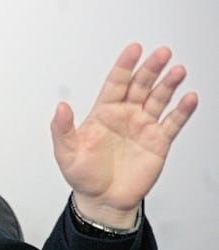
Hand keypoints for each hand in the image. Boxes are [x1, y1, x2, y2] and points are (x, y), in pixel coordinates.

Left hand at [51, 43, 197, 227]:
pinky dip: (182, 110)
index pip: (116, 83)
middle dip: (151, 69)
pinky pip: (173, 122)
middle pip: (141, 86)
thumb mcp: (66, 153)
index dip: (124, 66)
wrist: (103, 200)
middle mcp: (125, 115)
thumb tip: (60, 107)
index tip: (134, 49)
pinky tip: (189, 98)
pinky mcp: (158, 142)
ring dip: (169, 85)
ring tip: (177, 71)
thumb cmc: (83, 176)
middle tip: (161, 54)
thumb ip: (62, 129)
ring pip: (159, 99)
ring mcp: (143, 127)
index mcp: (103, 113)